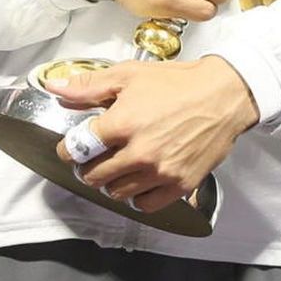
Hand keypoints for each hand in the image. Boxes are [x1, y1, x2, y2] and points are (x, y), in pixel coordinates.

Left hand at [48, 56, 257, 213]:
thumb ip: (90, 86)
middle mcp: (139, 152)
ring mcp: (160, 171)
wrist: (224, 95)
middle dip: (90, 166)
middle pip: (94, 176)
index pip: (77, 149)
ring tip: (121, 166)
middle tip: (99, 156)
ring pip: (116, 193)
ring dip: (112, 182)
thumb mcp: (130, 75)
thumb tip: (56, 89)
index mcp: (123, 123)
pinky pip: (145, 205)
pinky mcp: (180, 184)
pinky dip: (138, 196)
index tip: (74, 147)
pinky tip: (141, 179)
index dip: (69, 149)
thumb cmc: (178, 83)